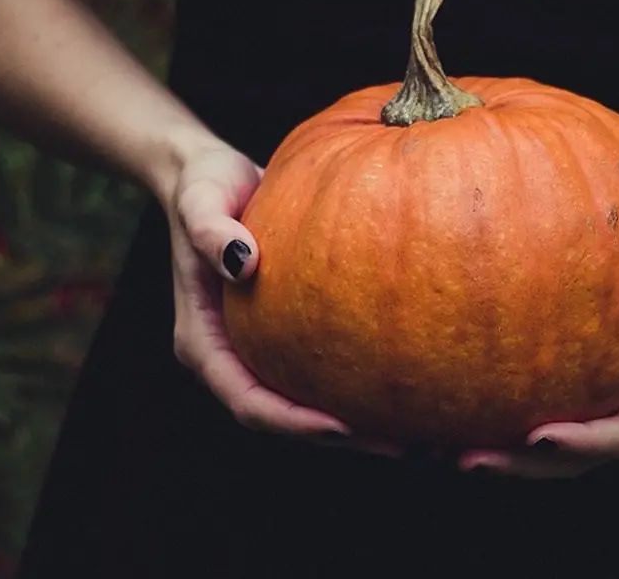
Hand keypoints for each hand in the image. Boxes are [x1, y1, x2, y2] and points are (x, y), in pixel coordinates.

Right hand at [164, 143, 398, 456]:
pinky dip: (357, 382)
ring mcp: (256, 348)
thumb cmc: (203, 185)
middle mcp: (229, 356)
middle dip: (339, 437)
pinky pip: (322, 368)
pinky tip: (406, 380)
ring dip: (356, 422)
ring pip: (305, 402)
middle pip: (283, 417)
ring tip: (417, 428)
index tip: (343, 427)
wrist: (209, 175)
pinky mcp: (283, 332)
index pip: (248, 402)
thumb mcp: (200, 200)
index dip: (293, 422)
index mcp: (202, 342)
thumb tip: (243, 263)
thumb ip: (211, 230)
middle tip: (402, 444)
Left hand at [457, 217, 618, 478]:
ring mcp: (600, 405)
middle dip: (524, 467)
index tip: (539, 438)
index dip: (586, 445)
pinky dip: (489, 415)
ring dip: (498, 454)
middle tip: (467, 460)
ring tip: (437, 448)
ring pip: (546, 449)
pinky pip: (528, 408)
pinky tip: (439, 408)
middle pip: (577, 460)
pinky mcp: (571, 390)